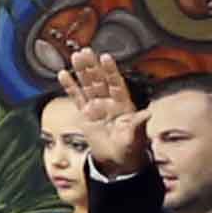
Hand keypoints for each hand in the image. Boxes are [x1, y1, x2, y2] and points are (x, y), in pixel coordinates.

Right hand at [56, 44, 142, 171]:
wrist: (117, 161)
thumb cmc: (130, 149)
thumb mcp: (135, 138)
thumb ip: (138, 124)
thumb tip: (148, 113)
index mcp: (123, 104)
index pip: (116, 83)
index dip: (111, 71)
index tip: (106, 58)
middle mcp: (109, 102)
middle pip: (99, 80)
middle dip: (92, 66)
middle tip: (85, 51)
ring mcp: (96, 107)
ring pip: (87, 85)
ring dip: (81, 71)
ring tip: (75, 56)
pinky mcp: (85, 114)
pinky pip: (76, 97)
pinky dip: (69, 86)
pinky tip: (63, 74)